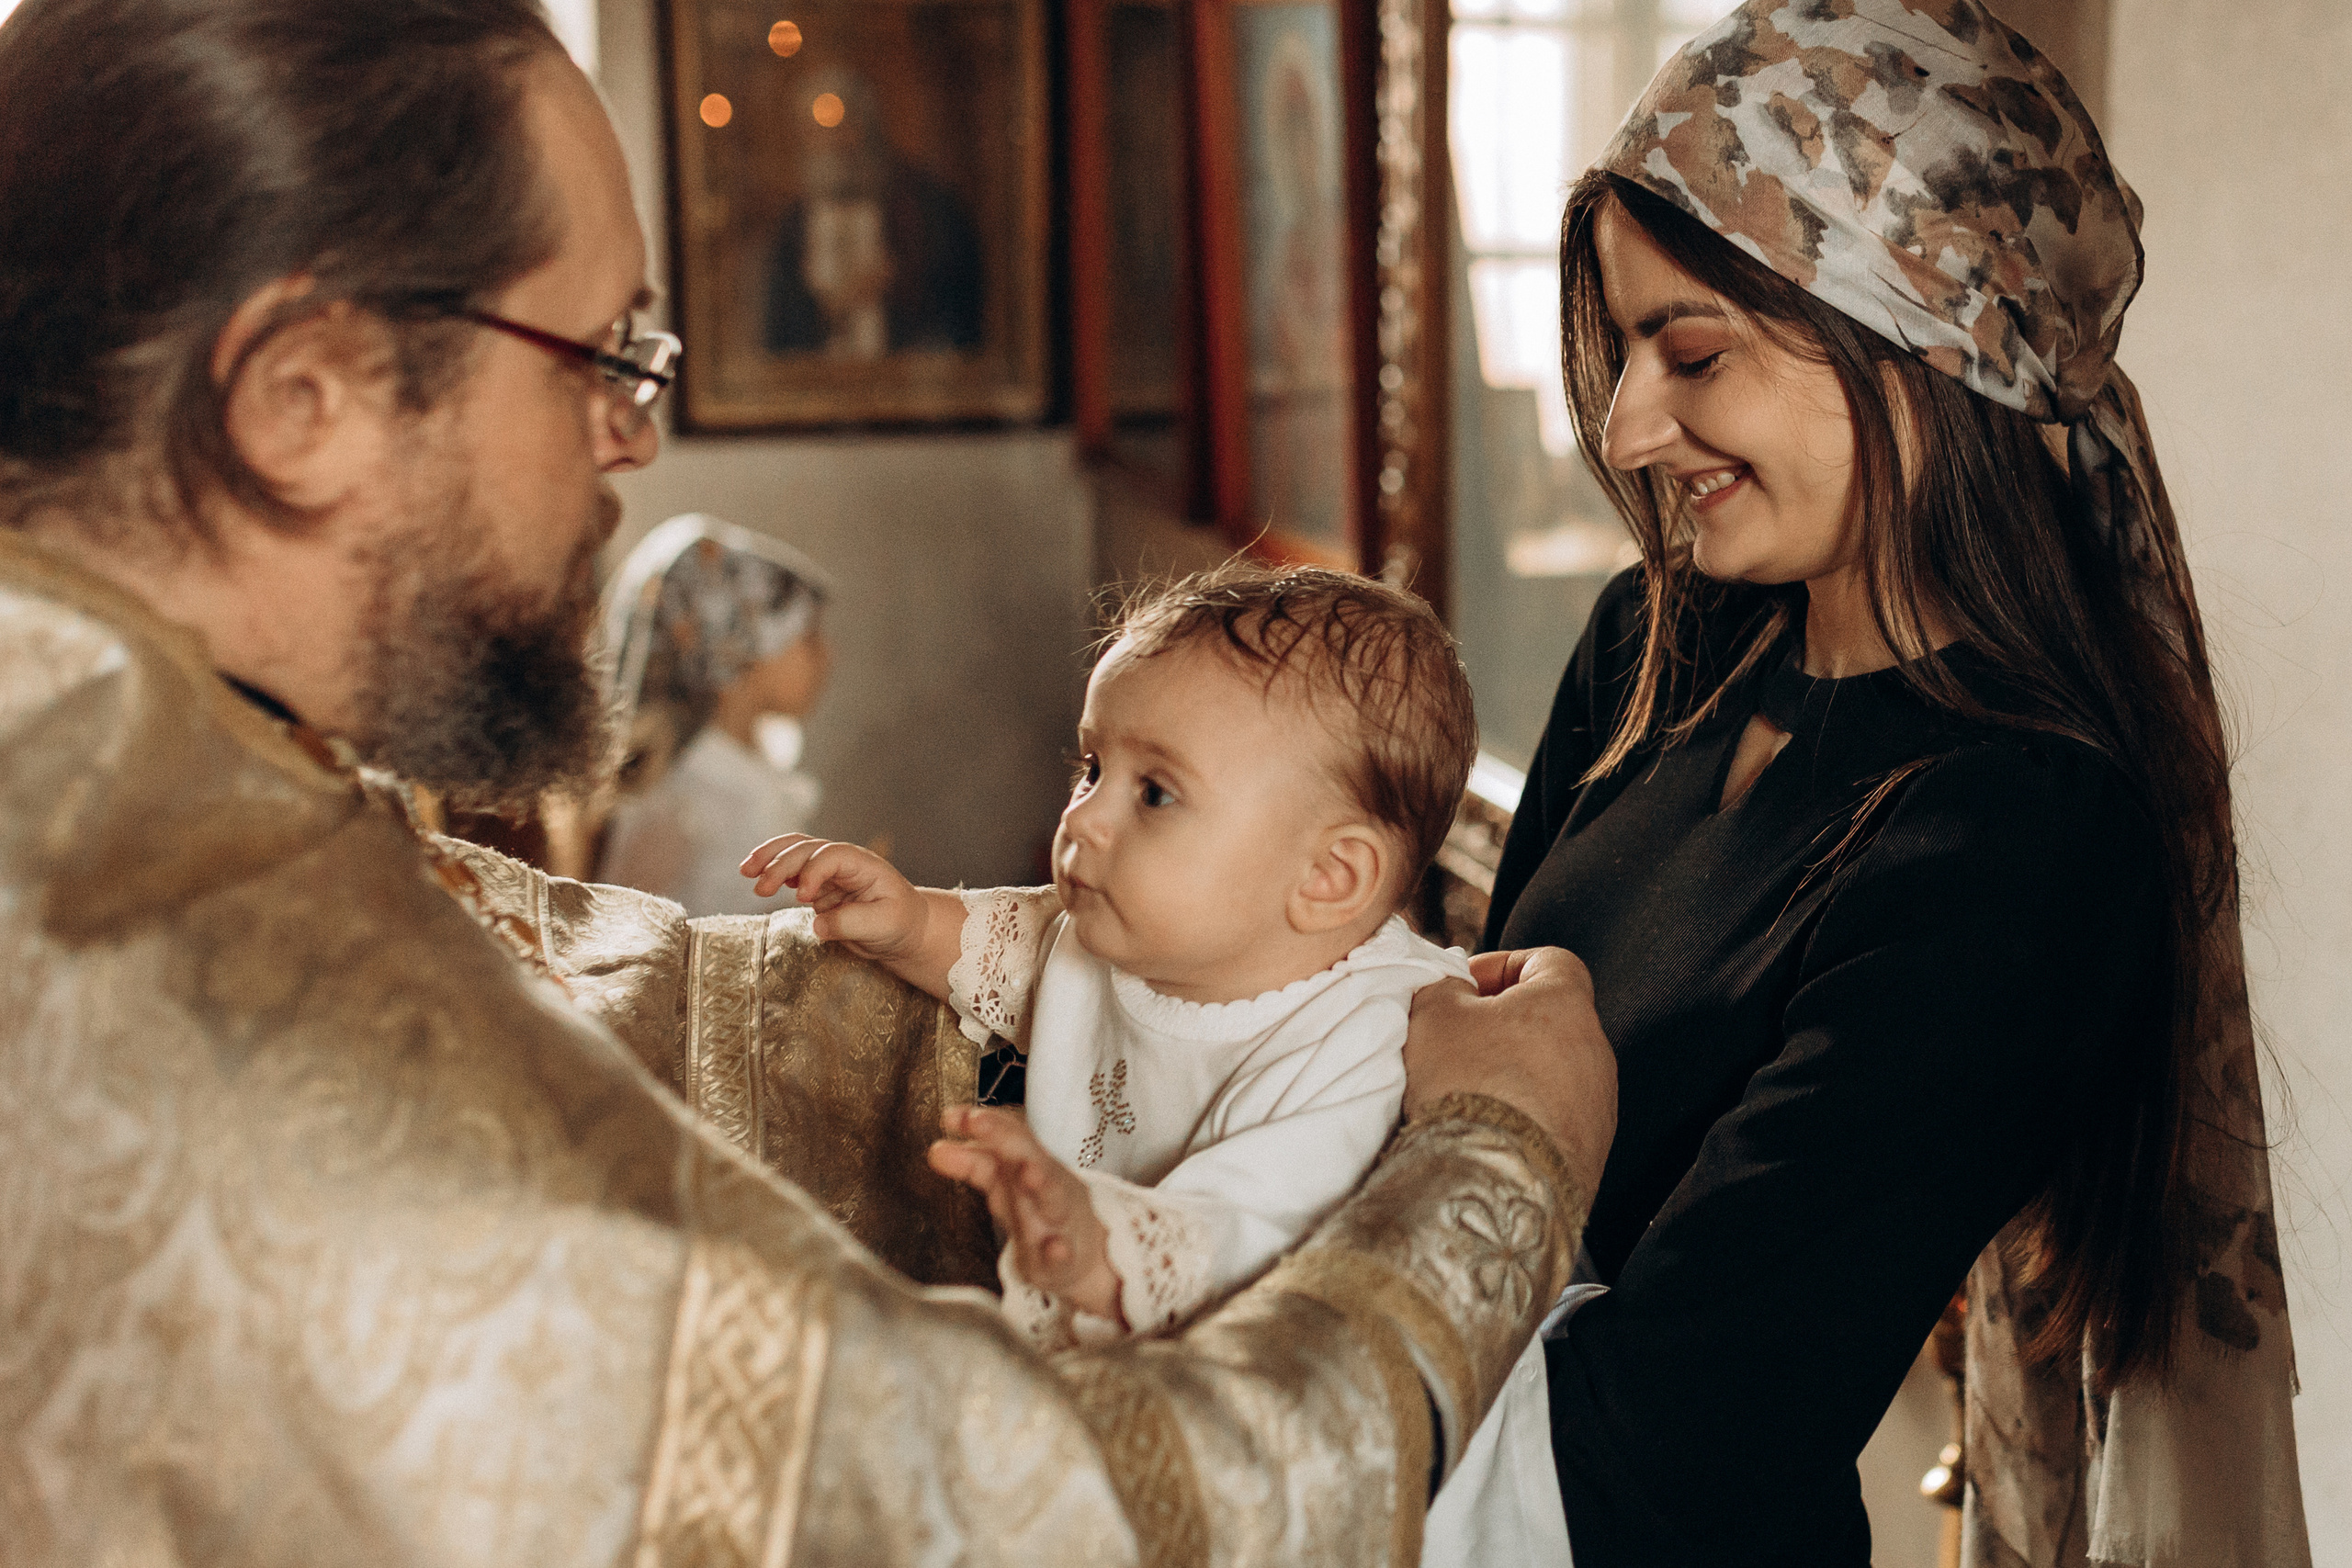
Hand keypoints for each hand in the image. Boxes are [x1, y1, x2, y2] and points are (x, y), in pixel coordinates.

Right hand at [739, 834, 928, 963]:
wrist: (905, 929)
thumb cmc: (900, 923)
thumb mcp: (884, 925)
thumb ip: (851, 923)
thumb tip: (816, 923)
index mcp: (863, 864)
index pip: (831, 855)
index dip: (813, 871)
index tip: (802, 898)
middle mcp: (843, 862)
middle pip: (806, 850)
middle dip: (780, 864)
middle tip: (759, 888)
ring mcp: (829, 872)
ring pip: (795, 852)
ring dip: (769, 858)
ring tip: (745, 871)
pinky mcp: (818, 887)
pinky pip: (792, 872)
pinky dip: (773, 871)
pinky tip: (757, 880)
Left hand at [928, 1105, 1122, 1322]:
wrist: (1084, 1255)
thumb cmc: (1038, 1210)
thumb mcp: (1007, 1183)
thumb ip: (975, 1162)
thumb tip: (936, 1147)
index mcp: (1030, 1163)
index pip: (1007, 1135)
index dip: (981, 1124)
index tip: (951, 1116)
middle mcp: (1046, 1185)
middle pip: (1028, 1155)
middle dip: (1004, 1137)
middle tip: (978, 1121)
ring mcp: (1058, 1221)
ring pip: (1052, 1198)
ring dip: (1041, 1182)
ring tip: (1027, 1173)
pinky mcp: (1064, 1260)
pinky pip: (1063, 1255)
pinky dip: (1060, 1250)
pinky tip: (1055, 1248)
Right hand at [1404, 946, 1615, 1198]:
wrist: (1498, 1182)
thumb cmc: (1469, 1083)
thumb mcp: (1434, 1013)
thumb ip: (1444, 987)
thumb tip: (1454, 991)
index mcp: (1567, 1005)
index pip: (1549, 961)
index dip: (1502, 965)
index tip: (1465, 987)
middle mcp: (1596, 1053)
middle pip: (1550, 1021)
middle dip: (1502, 1027)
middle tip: (1456, 1041)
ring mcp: (1598, 1108)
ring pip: (1553, 1074)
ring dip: (1514, 1076)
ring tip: (1467, 1094)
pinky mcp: (1590, 1155)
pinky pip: (1553, 1121)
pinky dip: (1522, 1120)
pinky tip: (1485, 1134)